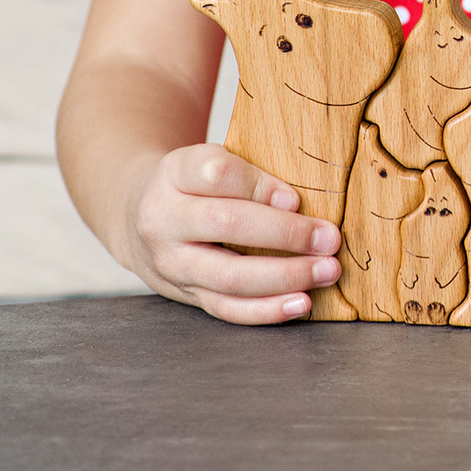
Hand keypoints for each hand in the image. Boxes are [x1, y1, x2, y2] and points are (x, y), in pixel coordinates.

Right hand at [124, 143, 339, 323]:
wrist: (141, 216)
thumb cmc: (195, 185)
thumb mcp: (211, 160)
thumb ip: (249, 174)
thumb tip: (296, 204)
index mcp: (175, 174)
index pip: (216, 174)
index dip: (260, 186)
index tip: (296, 198)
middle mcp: (164, 219)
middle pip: (227, 225)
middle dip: (285, 234)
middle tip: (329, 238)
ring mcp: (171, 263)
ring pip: (229, 275)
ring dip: (285, 276)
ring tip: (326, 271)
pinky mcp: (185, 294)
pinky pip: (227, 308)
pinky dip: (266, 310)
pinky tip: (301, 303)